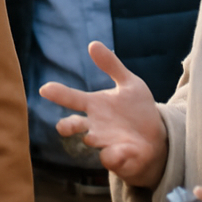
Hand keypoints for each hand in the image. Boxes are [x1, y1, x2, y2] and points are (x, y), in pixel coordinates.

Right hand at [38, 41, 167, 186]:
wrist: (156, 137)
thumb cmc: (137, 110)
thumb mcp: (129, 83)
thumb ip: (111, 65)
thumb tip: (92, 43)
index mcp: (95, 106)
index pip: (73, 98)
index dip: (58, 93)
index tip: (44, 89)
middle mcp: (95, 125)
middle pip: (73, 125)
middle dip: (68, 126)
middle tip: (64, 126)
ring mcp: (105, 143)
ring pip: (91, 143)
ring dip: (92, 139)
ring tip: (92, 137)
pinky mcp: (119, 158)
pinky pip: (112, 158)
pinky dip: (115, 155)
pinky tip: (125, 149)